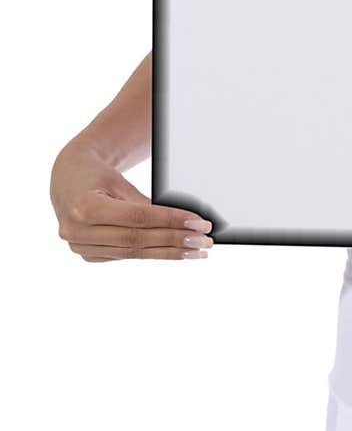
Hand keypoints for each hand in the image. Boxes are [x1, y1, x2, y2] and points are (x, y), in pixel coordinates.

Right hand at [50, 142, 213, 261]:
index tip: (199, 223)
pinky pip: (127, 256)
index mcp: (84, 207)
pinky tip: (175, 252)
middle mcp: (78, 232)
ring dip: (169, 252)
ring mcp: (81, 248)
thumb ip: (144, 204)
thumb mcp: (119, 182)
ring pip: (134, 252)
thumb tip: (183, 221)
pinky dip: (153, 254)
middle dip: (175, 240)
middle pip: (138, 239)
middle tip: (205, 241)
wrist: (68, 179)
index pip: (137, 218)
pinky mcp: (89, 255)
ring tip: (197, 251)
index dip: (170, 221)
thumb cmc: (98, 175)